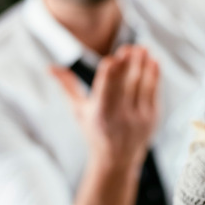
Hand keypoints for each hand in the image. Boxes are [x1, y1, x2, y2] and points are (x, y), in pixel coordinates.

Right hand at [51, 45, 160, 170]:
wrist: (118, 158)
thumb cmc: (95, 130)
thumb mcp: (79, 110)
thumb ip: (68, 86)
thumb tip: (50, 67)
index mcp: (99, 114)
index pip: (105, 90)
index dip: (109, 75)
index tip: (112, 58)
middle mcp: (119, 116)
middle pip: (125, 85)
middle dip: (128, 64)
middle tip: (130, 46)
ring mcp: (138, 117)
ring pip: (141, 86)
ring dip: (143, 65)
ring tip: (143, 48)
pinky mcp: (152, 117)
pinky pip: (154, 93)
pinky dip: (154, 76)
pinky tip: (154, 61)